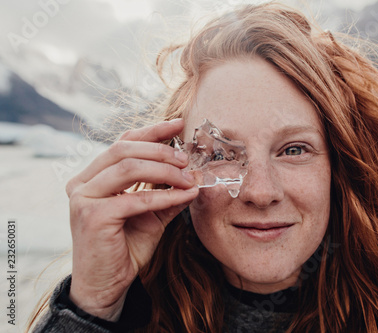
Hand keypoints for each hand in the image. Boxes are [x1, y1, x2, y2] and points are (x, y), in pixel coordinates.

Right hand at [66, 119, 197, 320]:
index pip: (122, 143)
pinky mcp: (92, 215)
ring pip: (129, 167)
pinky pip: (136, 198)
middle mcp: (82, 183)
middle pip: (124, 149)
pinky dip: (165, 195)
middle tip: (187, 159)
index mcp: (92, 177)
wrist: (107, 285)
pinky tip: (185, 195)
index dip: (151, 131)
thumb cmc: (126, 247)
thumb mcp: (151, 214)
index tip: (178, 124)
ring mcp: (83, 198)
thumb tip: (194, 175)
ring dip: (165, 170)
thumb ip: (167, 192)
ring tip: (189, 177)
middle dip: (161, 150)